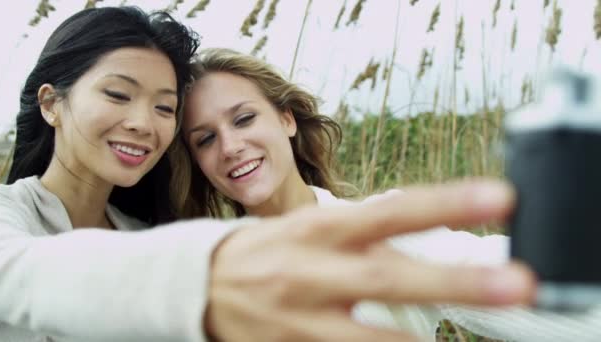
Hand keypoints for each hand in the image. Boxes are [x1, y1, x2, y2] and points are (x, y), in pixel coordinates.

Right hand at [206, 180, 535, 341]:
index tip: (499, 198)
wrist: (200, 284)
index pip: (390, 211)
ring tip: (466, 336)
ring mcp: (300, 321)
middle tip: (516, 285)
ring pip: (369, 340)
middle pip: (389, 278)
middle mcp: (312, 273)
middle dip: (455, 283)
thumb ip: (365, 235)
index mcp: (320, 229)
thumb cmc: (269, 249)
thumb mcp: (312, 227)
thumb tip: (428, 241)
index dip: (445, 202)